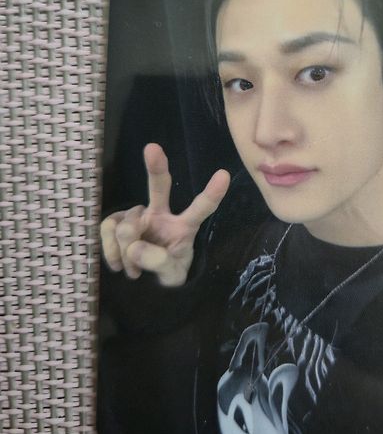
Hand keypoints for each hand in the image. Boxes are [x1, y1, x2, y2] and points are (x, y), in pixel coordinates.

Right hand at [100, 143, 229, 286]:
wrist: (144, 285)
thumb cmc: (166, 272)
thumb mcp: (171, 275)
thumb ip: (160, 263)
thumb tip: (134, 247)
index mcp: (184, 226)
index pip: (200, 209)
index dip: (211, 194)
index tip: (224, 175)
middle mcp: (162, 215)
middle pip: (159, 187)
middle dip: (156, 167)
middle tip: (152, 148)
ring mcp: (138, 216)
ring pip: (129, 224)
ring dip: (126, 251)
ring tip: (133, 270)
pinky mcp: (116, 222)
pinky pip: (109, 227)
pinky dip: (110, 248)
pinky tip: (117, 265)